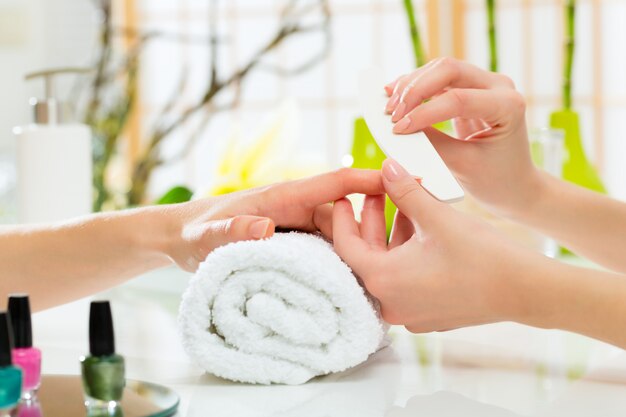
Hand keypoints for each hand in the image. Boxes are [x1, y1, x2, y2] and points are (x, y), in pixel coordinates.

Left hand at [161, 168, 383, 270]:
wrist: (180, 238)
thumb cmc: (193, 232)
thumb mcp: (207, 236)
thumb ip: (230, 231)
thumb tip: (265, 226)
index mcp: (283, 197)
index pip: (334, 182)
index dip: (369, 179)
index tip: (403, 179)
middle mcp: (295, 209)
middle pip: (345, 213)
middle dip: (372, 226)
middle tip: (399, 249)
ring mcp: (296, 226)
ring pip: (339, 234)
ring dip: (358, 248)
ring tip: (382, 270)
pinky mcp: (293, 243)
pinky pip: (325, 249)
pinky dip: (340, 261)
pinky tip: (351, 281)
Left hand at [332, 159, 542, 331]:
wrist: (527, 290)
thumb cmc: (482, 255)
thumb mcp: (437, 216)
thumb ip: (404, 190)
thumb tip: (385, 166)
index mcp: (384, 281)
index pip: (346, 246)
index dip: (342, 218)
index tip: (342, 196)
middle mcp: (391, 303)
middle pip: (368, 256)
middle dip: (372, 220)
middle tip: (376, 191)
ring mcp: (410, 312)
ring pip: (389, 266)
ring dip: (392, 234)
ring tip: (401, 200)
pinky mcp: (428, 314)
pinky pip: (405, 279)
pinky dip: (406, 253)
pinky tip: (419, 226)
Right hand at [384, 57, 540, 217]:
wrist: (514, 184)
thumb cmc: (496, 180)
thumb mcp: (462, 165)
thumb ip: (432, 145)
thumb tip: (398, 130)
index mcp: (508, 106)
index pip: (459, 99)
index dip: (424, 112)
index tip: (399, 130)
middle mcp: (498, 86)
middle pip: (449, 69)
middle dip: (415, 89)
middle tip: (392, 114)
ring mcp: (485, 83)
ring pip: (440, 69)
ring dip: (410, 85)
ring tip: (389, 107)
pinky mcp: (469, 87)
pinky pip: (437, 77)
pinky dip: (414, 86)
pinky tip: (394, 95)